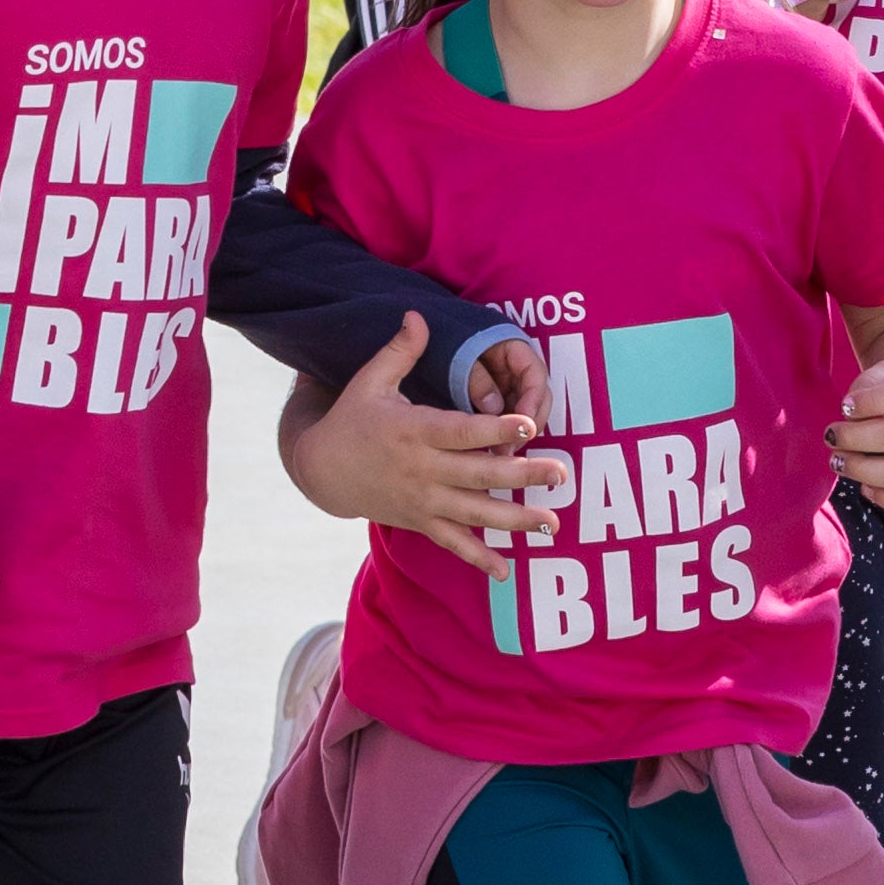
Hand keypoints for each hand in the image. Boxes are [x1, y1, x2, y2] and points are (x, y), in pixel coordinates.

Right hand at [282, 316, 560, 559]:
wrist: (322, 470)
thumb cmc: (352, 418)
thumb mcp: (369, 381)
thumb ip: (400, 351)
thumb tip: (418, 314)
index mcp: (413, 430)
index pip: (462, 431)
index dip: (496, 430)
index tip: (529, 426)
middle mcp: (421, 469)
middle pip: (479, 474)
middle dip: (523, 476)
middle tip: (561, 474)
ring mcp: (422, 501)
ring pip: (474, 514)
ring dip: (515, 520)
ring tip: (552, 524)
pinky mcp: (419, 522)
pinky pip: (452, 543)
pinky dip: (478, 558)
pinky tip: (507, 571)